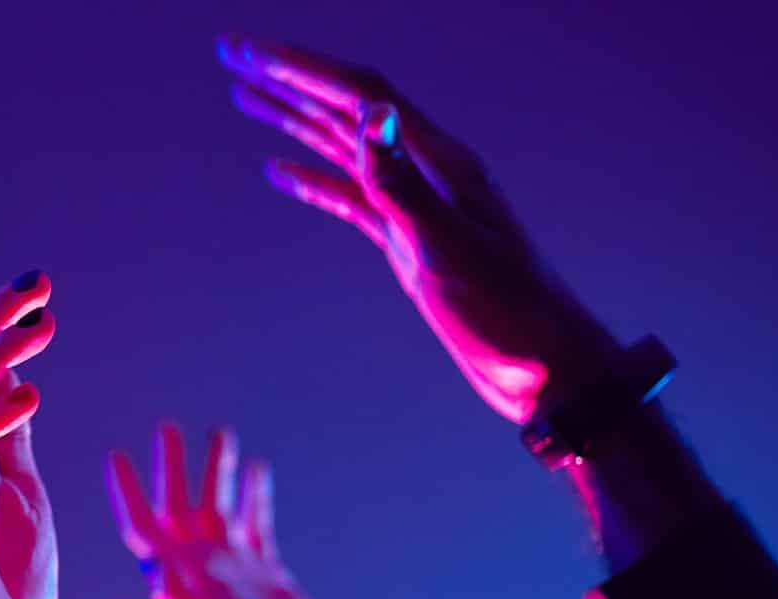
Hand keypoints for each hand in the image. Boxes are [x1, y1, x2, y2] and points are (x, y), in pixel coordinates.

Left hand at [107, 421, 344, 598]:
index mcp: (183, 586)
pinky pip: (256, 524)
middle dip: (171, 469)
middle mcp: (202, 574)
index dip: (127, 494)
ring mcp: (234, 571)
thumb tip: (158, 578)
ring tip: (218, 431)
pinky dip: (255, 495)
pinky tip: (257, 467)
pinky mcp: (266, 574)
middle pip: (178, 510)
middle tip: (165, 427)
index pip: (143, 531)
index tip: (115, 456)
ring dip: (215, 472)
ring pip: (218, 510)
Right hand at [218, 36, 634, 424]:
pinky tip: (278, 170)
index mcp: (439, 163)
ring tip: (244, 95)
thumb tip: (370, 113)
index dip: (304, 68)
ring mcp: (414, 206)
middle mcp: (426, 172)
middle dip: (288, 78)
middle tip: (233, 53)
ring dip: (293, 118)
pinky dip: (311, 179)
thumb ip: (403, 182)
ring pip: (342, 148)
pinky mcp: (406, 240)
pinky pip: (349, 197)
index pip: (361, 95)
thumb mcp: (449, 248)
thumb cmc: (509, 311)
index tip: (252, 53)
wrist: (543, 367)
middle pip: (345, 109)